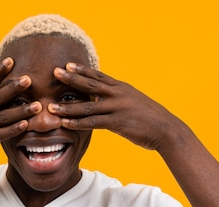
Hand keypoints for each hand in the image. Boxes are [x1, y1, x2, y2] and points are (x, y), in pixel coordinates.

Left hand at [49, 63, 188, 150]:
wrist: (167, 129)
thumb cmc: (151, 119)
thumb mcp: (135, 103)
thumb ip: (120, 100)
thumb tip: (109, 100)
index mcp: (122, 88)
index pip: (98, 76)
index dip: (82, 70)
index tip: (68, 65)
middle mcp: (118, 94)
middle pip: (90, 84)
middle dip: (71, 78)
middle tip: (54, 72)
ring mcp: (117, 107)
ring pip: (88, 106)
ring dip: (68, 107)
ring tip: (51, 107)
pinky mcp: (117, 122)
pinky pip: (93, 122)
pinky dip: (78, 123)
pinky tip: (65, 124)